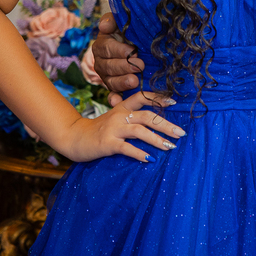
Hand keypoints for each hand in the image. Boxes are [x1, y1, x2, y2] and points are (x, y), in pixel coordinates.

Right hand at [57, 91, 185, 162]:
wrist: (74, 138)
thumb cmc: (98, 130)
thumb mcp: (114, 118)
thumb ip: (130, 117)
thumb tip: (154, 122)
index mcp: (122, 107)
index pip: (142, 97)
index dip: (158, 98)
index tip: (174, 102)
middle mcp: (119, 115)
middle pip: (147, 116)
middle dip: (166, 125)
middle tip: (181, 133)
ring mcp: (113, 129)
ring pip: (139, 131)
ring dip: (157, 139)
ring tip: (170, 147)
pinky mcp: (107, 143)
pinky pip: (126, 148)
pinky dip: (139, 153)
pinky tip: (150, 159)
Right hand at [92, 12, 143, 92]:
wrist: (137, 44)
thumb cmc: (129, 31)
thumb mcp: (121, 22)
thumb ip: (112, 20)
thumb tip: (104, 26)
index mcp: (102, 45)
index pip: (106, 48)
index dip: (119, 50)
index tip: (132, 51)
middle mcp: (101, 62)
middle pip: (108, 67)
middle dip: (124, 67)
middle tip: (139, 66)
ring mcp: (107, 76)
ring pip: (110, 81)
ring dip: (122, 82)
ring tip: (135, 81)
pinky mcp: (115, 87)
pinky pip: (112, 95)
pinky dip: (114, 99)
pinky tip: (118, 101)